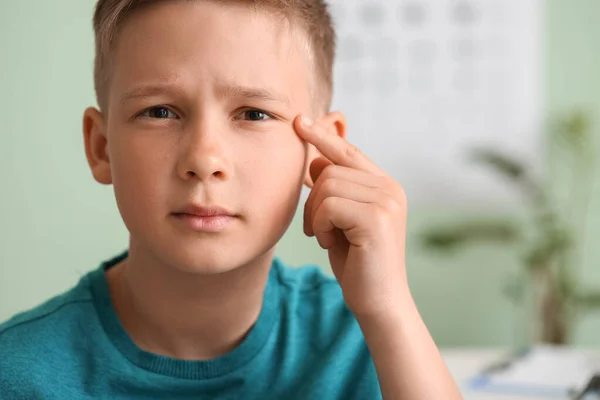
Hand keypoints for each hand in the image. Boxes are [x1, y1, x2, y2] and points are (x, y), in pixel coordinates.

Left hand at [294, 114, 408, 317]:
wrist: (378, 301)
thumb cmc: (356, 261)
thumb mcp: (340, 220)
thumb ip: (334, 188)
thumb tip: (315, 159)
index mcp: (384, 185)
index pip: (348, 151)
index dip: (323, 136)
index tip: (299, 121)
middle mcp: (390, 188)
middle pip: (330, 168)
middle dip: (312, 199)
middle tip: (316, 228)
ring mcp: (386, 201)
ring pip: (326, 185)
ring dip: (315, 215)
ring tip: (326, 237)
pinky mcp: (377, 218)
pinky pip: (328, 205)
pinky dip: (318, 225)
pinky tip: (329, 243)